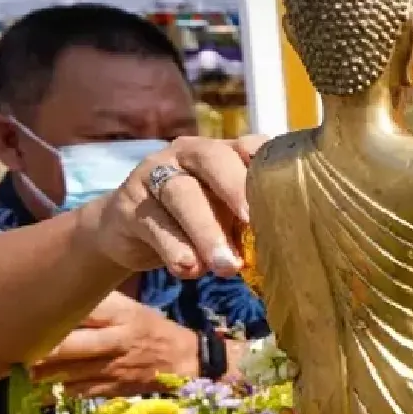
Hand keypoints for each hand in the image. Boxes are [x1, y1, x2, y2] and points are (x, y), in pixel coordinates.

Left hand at [30, 292, 198, 397]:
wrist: (183, 359)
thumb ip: (97, 305)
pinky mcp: (113, 389)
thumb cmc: (147, 327)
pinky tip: (37, 393)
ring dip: (43, 374)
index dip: (54, 317)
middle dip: (43, 350)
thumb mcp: (128, 308)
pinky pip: (79, 392)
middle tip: (16, 350)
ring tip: (19, 371)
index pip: (83, 313)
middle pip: (74, 345)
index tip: (26, 316)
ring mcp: (115, 368)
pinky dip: (56, 393)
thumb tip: (52, 296)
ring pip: (71, 372)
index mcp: (120, 316)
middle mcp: (117, 341)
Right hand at [75, 134, 265, 279]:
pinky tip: (190, 269)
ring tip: (226, 266)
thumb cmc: (195, 220)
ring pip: (181, 193)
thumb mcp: (226, 215)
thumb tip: (282, 250)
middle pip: (212, 159)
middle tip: (252, 223)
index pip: (248, 144)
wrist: (130, 231)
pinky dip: (175, 248)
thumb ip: (249, 220)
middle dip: (235, 190)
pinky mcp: (129, 202)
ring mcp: (154, 173)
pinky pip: (154, 222)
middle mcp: (188, 153)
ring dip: (206, 232)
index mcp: (223, 152)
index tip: (283, 191)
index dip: (265, 162)